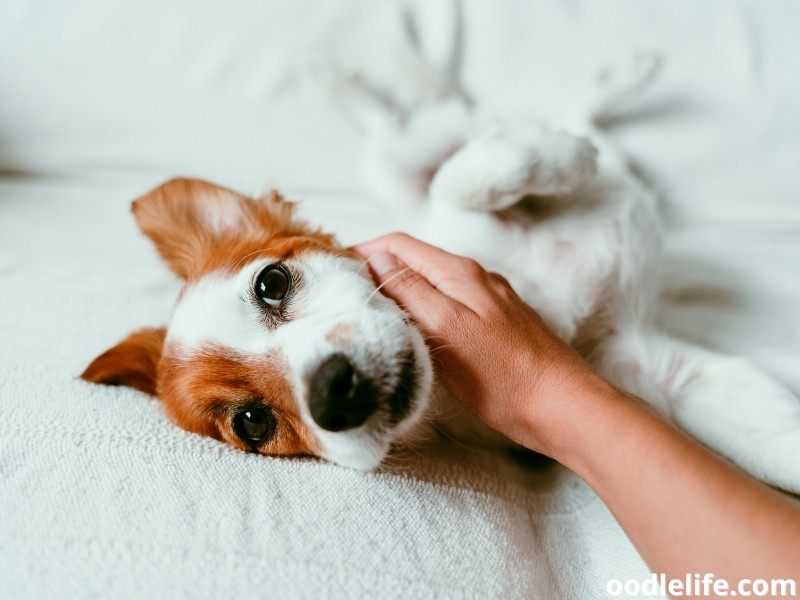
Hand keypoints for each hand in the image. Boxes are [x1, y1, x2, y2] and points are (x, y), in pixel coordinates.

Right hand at [355, 232, 608, 455]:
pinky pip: (447, 305)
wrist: (562, 407)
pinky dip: (420, 309)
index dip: (363, 251)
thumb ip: (412, 290)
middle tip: (343, 295)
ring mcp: (486, 301)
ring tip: (368, 313)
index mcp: (459, 273)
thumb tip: (377, 257)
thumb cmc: (505, 376)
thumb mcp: (448, 329)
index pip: (399, 244)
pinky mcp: (492, 325)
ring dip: (397, 290)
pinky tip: (411, 332)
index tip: (333, 271)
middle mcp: (474, 279)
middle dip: (375, 270)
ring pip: (430, 283)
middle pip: (413, 261)